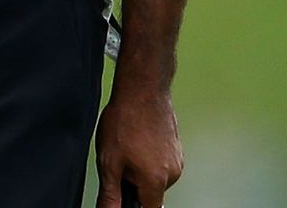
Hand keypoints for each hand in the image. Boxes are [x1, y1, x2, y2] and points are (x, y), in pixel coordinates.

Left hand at [96, 86, 183, 206]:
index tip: (123, 194)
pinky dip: (147, 157)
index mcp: (156, 181)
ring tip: (127, 145)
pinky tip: (136, 139)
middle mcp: (173, 174)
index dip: (133, 205)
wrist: (143, 90)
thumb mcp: (109, 162)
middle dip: (133, 183)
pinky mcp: (176, 148)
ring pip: (155, 176)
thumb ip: (110, 194)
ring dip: (140, 168)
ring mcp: (177, 159)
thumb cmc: (125, 122)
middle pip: (150, 192)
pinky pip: (160, 161)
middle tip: (119, 160)